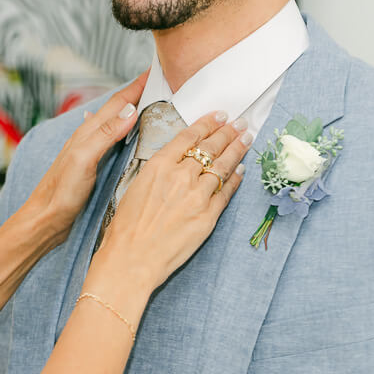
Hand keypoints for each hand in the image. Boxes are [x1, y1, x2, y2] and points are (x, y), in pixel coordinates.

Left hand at [16, 71, 149, 248]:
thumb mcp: (84, 159)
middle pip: (116, 109)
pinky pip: (113, 138)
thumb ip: (105, 134)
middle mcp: (88, 137)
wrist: (46, 217)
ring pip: (114, 122)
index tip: (153, 72)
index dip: (135, 87)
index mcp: (88, 132)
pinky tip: (125, 132)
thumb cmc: (62, 192)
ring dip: (131, 109)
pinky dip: (124, 129)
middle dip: (136, 93)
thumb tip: (130, 110)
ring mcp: (89, 149)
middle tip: (157, 82)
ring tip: (148, 101)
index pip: (116, 103)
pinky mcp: (92, 164)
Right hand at [86, 111, 248, 309]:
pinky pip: (226, 192)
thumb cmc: (126, 226)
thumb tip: (175, 162)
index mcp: (158, 165)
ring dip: (237, 151)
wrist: (132, 258)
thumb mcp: (135, 186)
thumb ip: (158, 171)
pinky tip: (241, 170)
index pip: (189, 136)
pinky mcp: (208, 216)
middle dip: (227, 133)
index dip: (207, 124)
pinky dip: (235, 179)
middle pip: (210, 147)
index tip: (219, 116)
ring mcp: (197, 196)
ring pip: (222, 167)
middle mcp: (180, 176)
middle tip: (240, 123)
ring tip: (246, 139)